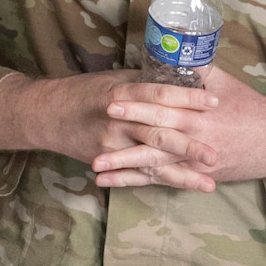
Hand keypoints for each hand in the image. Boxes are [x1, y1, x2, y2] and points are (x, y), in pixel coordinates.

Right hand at [0, 70, 220, 189]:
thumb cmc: (86, 91)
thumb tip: (180, 77)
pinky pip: (137, 175)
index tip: (216, 102)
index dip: (189, 98)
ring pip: (152, 160)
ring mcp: (112, 143)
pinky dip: (159, 182)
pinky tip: (181, 189)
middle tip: (216, 155)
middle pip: (160, 133)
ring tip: (208, 183)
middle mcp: (119, 118)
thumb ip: (146, 81)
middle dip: (190, 146)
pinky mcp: (107, 161)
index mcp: (124, 91)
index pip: (161, 94)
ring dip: (181, 173)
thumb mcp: (116, 78)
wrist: (48, 113)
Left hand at [93, 63, 265, 189]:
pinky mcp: (194, 175)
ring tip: (95, 166)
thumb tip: (175, 45)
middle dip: (124, 135)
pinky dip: (135, 182)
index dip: (138, 104)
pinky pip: (161, 180)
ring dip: (123, 166)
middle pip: (154, 136)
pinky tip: (110, 183)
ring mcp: (193, 161)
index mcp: (199, 112)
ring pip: (153, 164)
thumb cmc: (249, 107)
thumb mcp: (224, 81)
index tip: (113, 100)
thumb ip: (196, 68)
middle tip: (96, 135)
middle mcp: (194, 138)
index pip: (163, 107)